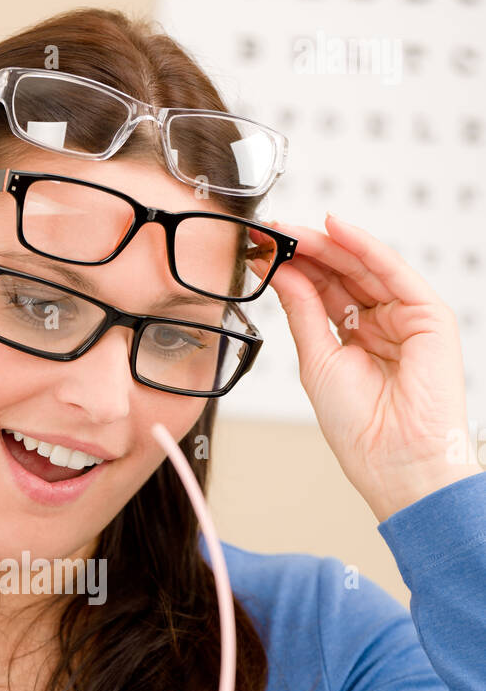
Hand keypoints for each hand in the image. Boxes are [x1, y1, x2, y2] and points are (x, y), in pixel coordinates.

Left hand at [252, 213, 480, 520]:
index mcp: (353, 340)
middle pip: (341, 275)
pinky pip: (393, 271)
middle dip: (306, 252)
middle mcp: (380, 324)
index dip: (293, 270)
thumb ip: (302, 312)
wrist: (395, 460)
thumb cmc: (360, 428)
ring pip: (363, 267)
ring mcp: (405, 317)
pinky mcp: (428, 314)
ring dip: (328, 245)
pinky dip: (364, 248)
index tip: (261, 251)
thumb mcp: (316, 361)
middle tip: (271, 232)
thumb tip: (281, 273)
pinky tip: (335, 230)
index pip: (322, 292)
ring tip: (291, 230)